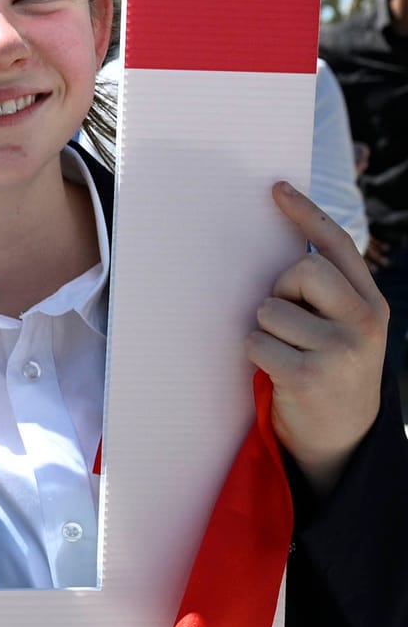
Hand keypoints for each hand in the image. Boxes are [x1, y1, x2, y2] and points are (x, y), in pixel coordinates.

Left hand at [246, 182, 388, 495]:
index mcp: (372, 304)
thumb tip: (277, 251)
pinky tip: (277, 372)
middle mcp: (364, 322)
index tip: (276, 189)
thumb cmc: (328, 370)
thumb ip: (327, 294)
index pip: (339, 246)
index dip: (306, 215)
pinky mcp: (308, 375)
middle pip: (301, 271)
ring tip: (285, 353)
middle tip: (287, 318)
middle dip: (280, 289)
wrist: (341, 437)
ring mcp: (340, 350)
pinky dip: (256, 355)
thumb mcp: (344, 328)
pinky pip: (256, 342)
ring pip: (270, 309)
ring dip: (265, 329)